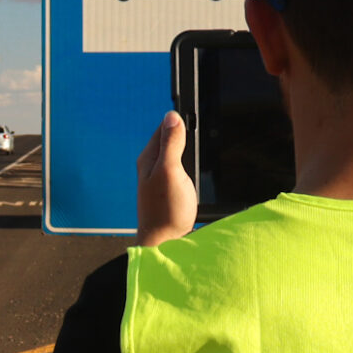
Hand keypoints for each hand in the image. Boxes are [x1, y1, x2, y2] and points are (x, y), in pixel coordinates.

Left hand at [135, 111, 197, 245]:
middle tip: (203, 125)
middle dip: (186, 132)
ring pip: (178, 152)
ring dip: (189, 147)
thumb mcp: (170, 171)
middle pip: (171, 138)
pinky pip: (181, 166)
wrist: (165, 242)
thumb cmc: (166, 210)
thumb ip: (171, 144)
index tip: (197, 110)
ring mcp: (161, 177)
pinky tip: (199, 166)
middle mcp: (152, 165)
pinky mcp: (171, 188)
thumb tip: (172, 116)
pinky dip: (191, 162)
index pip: (165, 126)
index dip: (181, 118)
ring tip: (201, 141)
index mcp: (149, 157)